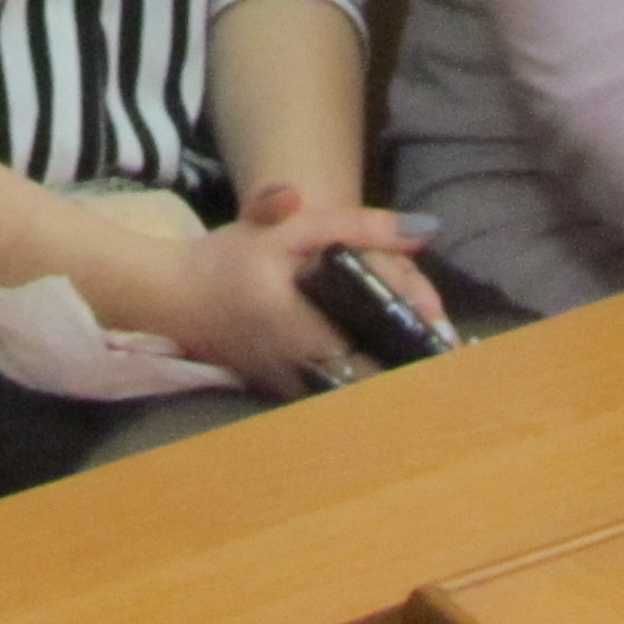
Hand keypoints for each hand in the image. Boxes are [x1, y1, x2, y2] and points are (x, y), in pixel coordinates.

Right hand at [113, 183, 437, 397]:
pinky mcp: (290, 396)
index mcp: (309, 334)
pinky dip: (370, 381)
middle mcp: (307, 374)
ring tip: (429, 355)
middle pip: (382, 383)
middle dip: (416, 365)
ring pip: (364, 396)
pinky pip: (342, 396)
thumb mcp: (286, 228)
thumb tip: (424, 232)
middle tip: (452, 347)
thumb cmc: (229, 260)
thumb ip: (355, 227)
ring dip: (397, 376)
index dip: (420, 347)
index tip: (450, 335)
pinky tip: (390, 364)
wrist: (171, 297)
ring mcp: (297, 392)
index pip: (383, 356)